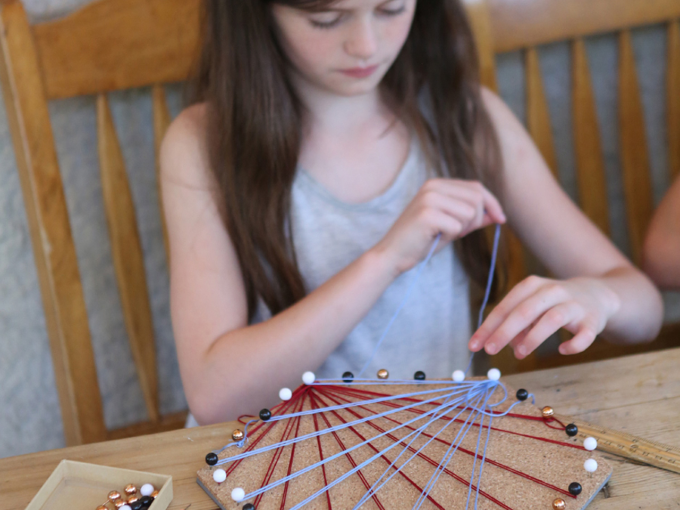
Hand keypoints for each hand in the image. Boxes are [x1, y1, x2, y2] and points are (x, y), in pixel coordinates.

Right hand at [373, 179, 505, 274]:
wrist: (393, 254)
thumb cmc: (421, 241)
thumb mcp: (451, 226)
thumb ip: (472, 217)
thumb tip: (497, 214)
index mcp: (438, 184)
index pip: (476, 187)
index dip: (492, 204)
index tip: (501, 219)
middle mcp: (433, 186)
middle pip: (477, 198)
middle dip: (476, 220)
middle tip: (458, 233)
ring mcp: (429, 198)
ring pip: (470, 212)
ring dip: (463, 229)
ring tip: (443, 234)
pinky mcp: (427, 214)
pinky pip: (458, 226)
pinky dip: (451, 237)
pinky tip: (434, 238)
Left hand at [468, 275, 620, 357]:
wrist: (597, 294)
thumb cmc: (554, 303)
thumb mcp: (532, 307)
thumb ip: (516, 324)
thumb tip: (505, 344)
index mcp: (532, 286)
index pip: (505, 307)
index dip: (488, 326)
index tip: (474, 345)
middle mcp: (552, 291)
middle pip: (524, 311)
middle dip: (504, 332)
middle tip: (490, 350)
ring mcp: (574, 305)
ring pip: (552, 319)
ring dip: (533, 337)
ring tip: (519, 354)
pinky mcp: (592, 320)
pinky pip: (584, 334)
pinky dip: (574, 344)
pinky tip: (563, 350)